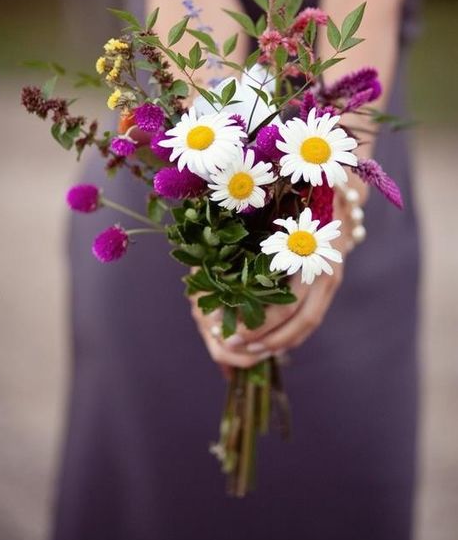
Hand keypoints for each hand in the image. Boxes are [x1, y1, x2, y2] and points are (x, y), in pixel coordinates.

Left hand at [191, 178, 367, 369]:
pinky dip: (291, 333)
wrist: (338, 190)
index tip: (225, 327)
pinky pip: (311, 317)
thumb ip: (241, 226)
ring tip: (248, 349)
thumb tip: (201, 252)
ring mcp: (330, 278)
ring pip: (307, 323)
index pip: (285, 301)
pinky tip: (269, 341)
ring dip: (278, 341)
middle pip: (297, 318)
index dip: (257, 320)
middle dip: (264, 336)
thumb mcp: (270, 208)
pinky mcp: (328, 284)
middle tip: (230, 342)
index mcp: (307, 251)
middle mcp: (323, 268)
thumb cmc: (294, 196)